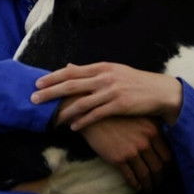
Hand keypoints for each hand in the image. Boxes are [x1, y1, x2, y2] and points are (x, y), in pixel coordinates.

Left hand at [32, 62, 182, 129]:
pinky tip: (73, 127)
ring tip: (52, 119)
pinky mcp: (119, 105)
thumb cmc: (135, 82)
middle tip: (33, 99)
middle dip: (50, 92)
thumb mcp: (112, 71)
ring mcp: (112, 91)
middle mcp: (104, 77)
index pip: (71, 71)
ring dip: (64, 111)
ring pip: (81, 102)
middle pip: (71, 84)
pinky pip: (96, 115)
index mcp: (102, 67)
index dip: (52, 77)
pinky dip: (83, 121)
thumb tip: (68, 67)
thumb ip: (90, 71)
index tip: (37, 83)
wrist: (160, 92)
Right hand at [78, 117, 171, 191]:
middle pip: (158, 167)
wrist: (93, 117)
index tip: (165, 172)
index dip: (167, 167)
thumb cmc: (116, 115)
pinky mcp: (118, 159)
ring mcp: (131, 151)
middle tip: (159, 184)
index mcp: (153, 131)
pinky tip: (137, 187)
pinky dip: (135, 185)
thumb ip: (152, 127)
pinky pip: (130, 176)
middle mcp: (145, 142)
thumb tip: (163, 141)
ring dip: (148, 185)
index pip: (167, 155)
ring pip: (145, 174)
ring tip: (149, 189)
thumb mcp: (139, 115)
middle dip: (160, 178)